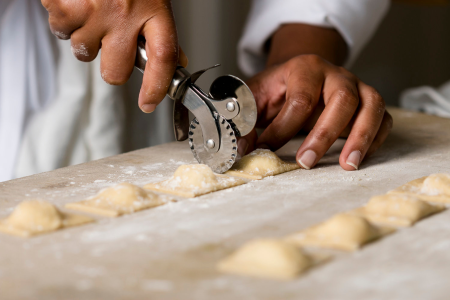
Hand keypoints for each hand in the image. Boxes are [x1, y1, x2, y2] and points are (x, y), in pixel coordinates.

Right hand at [42, 0, 187, 112]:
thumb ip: (162, 32)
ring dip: (86, 39)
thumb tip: (177, 62)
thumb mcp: (154, 0)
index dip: (157, 87)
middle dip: (111, 65)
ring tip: (92, 13)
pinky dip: (65, 21)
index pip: (163, 59)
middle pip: (115, 73)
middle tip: (111, 43)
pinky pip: (61, 32)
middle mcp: (126, 13)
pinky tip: (76, 4)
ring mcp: (94, 10)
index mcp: (155, 9)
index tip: (149, 103)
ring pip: (84, 54)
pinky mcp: (66, 5)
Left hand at [239, 54, 392, 170]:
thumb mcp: (255, 97)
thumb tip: (242, 149)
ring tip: (348, 166)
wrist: (300, 74)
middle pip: (342, 99)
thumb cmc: (278, 89)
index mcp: (305, 69)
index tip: (266, 149)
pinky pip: (383, 118)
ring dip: (361, 137)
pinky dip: (377, 138)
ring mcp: (357, 87)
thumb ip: (245, 119)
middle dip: (324, 134)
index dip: (283, 128)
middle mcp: (336, 75)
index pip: (300, 99)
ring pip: (371, 106)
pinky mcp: (369, 103)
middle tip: (306, 162)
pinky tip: (361, 157)